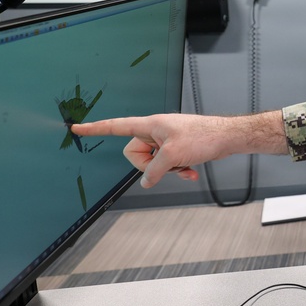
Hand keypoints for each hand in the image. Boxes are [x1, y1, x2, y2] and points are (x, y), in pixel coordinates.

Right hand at [72, 111, 286, 187]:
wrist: (228, 138)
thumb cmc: (203, 137)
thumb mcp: (172, 156)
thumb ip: (153, 170)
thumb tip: (146, 181)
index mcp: (150, 125)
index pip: (117, 126)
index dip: (96, 128)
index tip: (77, 128)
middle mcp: (156, 130)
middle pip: (135, 153)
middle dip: (150, 165)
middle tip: (168, 163)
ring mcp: (166, 139)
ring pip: (153, 162)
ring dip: (168, 169)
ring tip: (184, 165)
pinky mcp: (177, 147)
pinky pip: (167, 164)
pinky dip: (177, 170)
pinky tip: (191, 173)